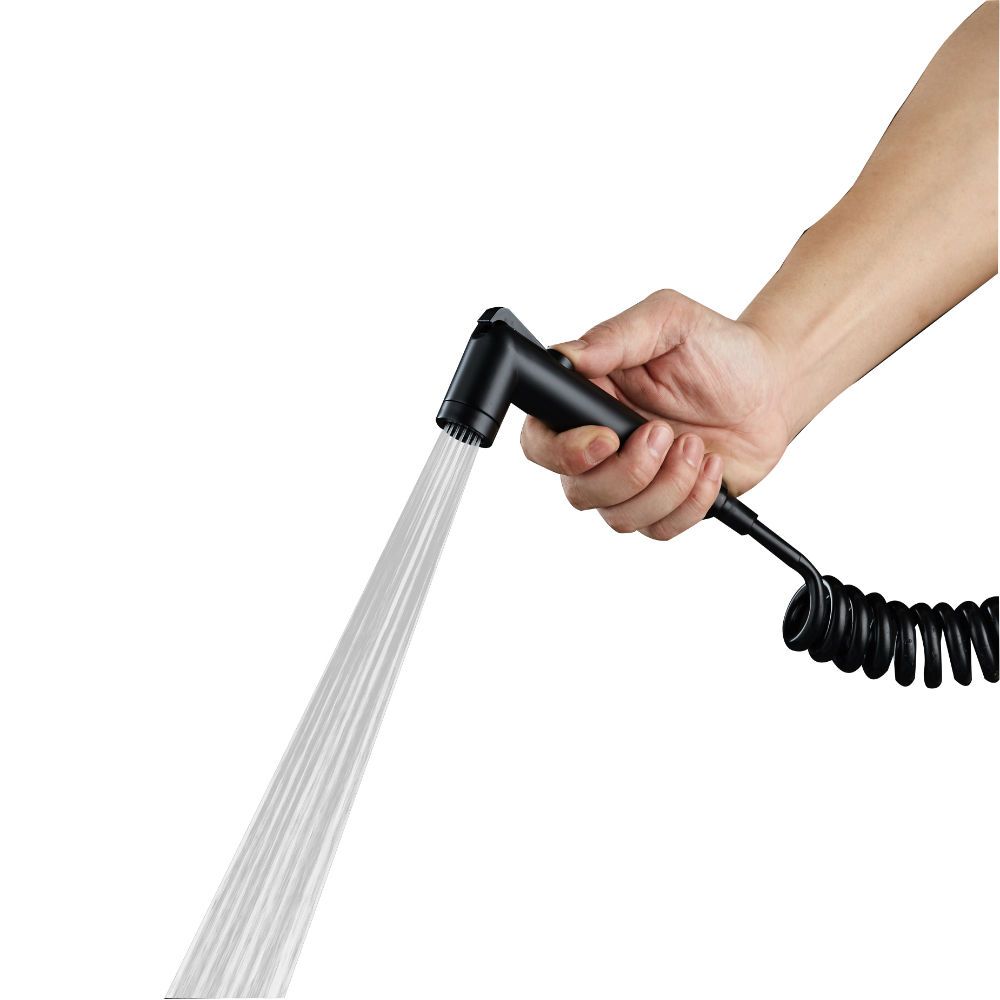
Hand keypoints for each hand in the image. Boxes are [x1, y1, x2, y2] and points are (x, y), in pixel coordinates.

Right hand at [519, 289, 790, 540]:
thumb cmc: (718, 350)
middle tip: (664, 433)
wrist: (771, 386)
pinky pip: (660, 529)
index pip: (540, 442)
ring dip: (666, 485)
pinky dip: (691, 501)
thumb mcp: (668, 322)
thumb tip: (570, 354)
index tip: (606, 439)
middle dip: (628, 471)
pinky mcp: (664, 506)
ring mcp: (632, 482)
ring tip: (695, 445)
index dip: (563, 452)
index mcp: (588, 401)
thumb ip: (615, 336)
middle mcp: (601, 448)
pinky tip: (711, 465)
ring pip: (619, 517)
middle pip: (578, 491)